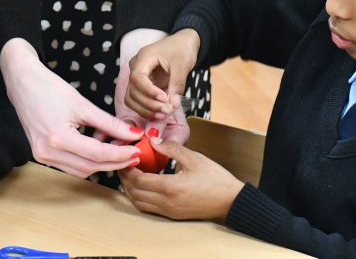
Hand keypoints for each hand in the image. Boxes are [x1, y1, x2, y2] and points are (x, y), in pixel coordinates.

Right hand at [0, 39, 140, 177]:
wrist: (22, 82)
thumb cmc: (49, 88)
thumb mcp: (83, 104)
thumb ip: (110, 123)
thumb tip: (133, 135)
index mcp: (58, 138)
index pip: (97, 154)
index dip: (121, 154)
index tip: (138, 150)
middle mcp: (47, 152)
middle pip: (90, 167)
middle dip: (115, 161)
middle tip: (134, 153)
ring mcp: (42, 156)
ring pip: (81, 169)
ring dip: (101, 161)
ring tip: (117, 144)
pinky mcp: (41, 154)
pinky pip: (70, 164)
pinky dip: (87, 158)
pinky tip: (98, 142)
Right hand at [112, 42, 189, 146]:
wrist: (182, 43)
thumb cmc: (181, 49)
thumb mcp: (182, 64)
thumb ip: (177, 84)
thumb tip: (173, 104)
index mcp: (144, 57)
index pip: (137, 78)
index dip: (149, 91)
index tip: (164, 98)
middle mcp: (136, 67)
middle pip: (133, 91)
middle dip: (149, 104)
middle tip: (168, 110)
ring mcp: (137, 77)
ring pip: (131, 98)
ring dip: (145, 109)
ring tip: (163, 114)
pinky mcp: (142, 86)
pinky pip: (137, 101)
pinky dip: (146, 109)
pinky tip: (159, 114)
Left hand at [118, 138, 243, 220]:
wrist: (231, 201)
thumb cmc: (215, 179)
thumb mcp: (194, 158)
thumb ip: (172, 149)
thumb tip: (154, 141)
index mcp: (171, 187)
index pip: (139, 180)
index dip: (129, 169)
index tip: (128, 156)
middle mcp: (166, 202)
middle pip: (135, 193)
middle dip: (126, 178)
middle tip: (124, 164)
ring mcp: (169, 211)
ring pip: (139, 203)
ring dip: (131, 189)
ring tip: (131, 174)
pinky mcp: (172, 214)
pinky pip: (149, 208)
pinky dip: (140, 197)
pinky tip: (144, 185)